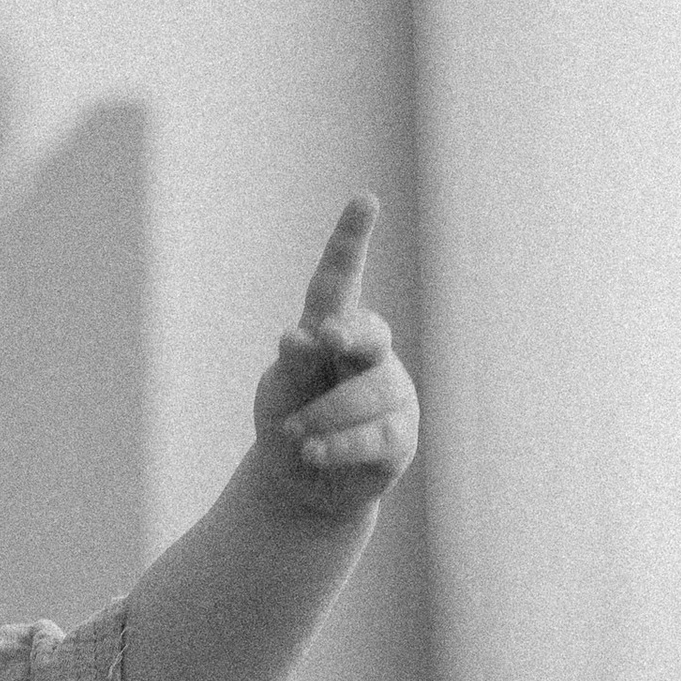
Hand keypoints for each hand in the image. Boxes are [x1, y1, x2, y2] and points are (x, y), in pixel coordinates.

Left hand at [252, 195, 419, 517]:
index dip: (351, 239)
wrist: (299, 481)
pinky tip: (311, 451)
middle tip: (327, 337)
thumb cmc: (289, 418)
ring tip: (295, 433)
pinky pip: (374, 434)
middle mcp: (368, 353)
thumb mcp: (280, 388)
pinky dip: (337, 444)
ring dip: (323, 415)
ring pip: (368, 393)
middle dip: (351, 335)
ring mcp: (391, 391)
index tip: (365, 199)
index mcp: (332, 328)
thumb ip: (293, 363)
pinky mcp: (400, 433)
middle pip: (369, 333)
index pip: (340, 279)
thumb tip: (302, 335)